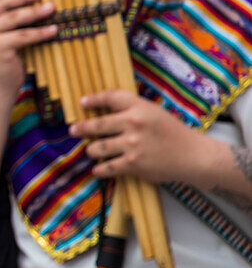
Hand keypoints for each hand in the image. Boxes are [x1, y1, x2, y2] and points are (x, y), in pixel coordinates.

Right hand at [0, 0, 55, 96]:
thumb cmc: (6, 61)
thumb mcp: (4, 37)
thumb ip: (11, 22)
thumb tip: (37, 3)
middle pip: (5, 5)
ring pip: (14, 18)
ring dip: (35, 12)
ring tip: (52, 9)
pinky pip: (23, 35)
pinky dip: (40, 32)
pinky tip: (53, 30)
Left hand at [72, 90, 205, 182]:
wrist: (194, 156)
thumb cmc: (172, 133)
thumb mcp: (153, 112)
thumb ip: (131, 110)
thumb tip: (102, 111)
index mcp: (139, 107)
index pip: (110, 97)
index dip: (93, 99)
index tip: (82, 103)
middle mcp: (133, 123)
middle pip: (96, 124)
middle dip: (80, 128)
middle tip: (73, 130)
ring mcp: (132, 144)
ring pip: (97, 148)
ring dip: (91, 150)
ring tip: (91, 151)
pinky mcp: (133, 164)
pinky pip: (106, 167)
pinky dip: (99, 170)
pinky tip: (97, 169)